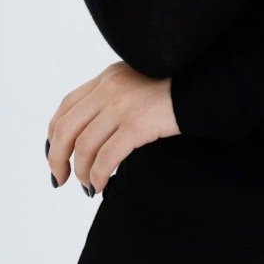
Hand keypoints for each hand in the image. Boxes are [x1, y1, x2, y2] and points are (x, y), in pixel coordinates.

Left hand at [45, 60, 177, 196]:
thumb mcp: (138, 85)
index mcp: (107, 78)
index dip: (54, 136)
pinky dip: (98, 176)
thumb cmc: (177, 90)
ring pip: (84, 146)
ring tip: (88, 186)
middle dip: (56, 158)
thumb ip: (115, 99)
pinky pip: (107, 157)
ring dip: (80, 172)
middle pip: (66, 128)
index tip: (55, 156)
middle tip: (59, 179)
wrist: (208, 83)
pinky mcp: (138, 124)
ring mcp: (122, 105)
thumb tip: (92, 135)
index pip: (66, 107)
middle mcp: (109, 88)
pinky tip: (101, 185)